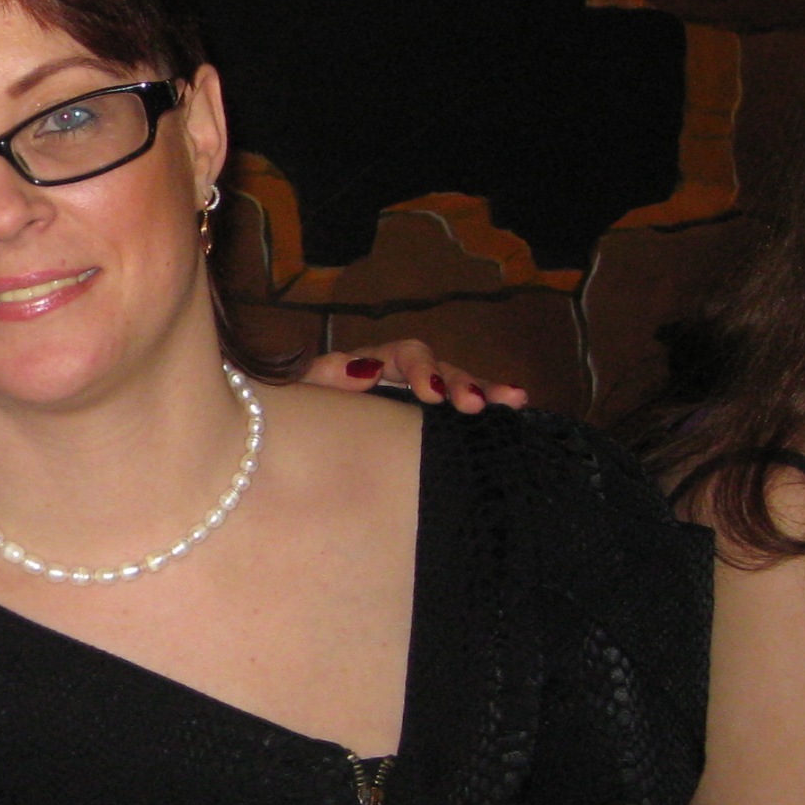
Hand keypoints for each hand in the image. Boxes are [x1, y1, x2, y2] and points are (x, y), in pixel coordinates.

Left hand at [302, 340, 525, 413]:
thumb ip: (325, 377)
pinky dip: (485, 406)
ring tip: (514, 399)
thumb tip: (364, 368)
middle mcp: (397, 376)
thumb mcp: (304, 394)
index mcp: (367, 365)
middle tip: (475, 404)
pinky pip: (455, 413)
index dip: (420, 369)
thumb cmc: (297, 415)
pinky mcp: (423, 423)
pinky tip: (516, 407)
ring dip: (483, 390)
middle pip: (437, 367)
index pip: (401, 355)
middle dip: (459, 381)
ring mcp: (412, 398)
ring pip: (453, 386)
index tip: (433, 393)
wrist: (288, 448)